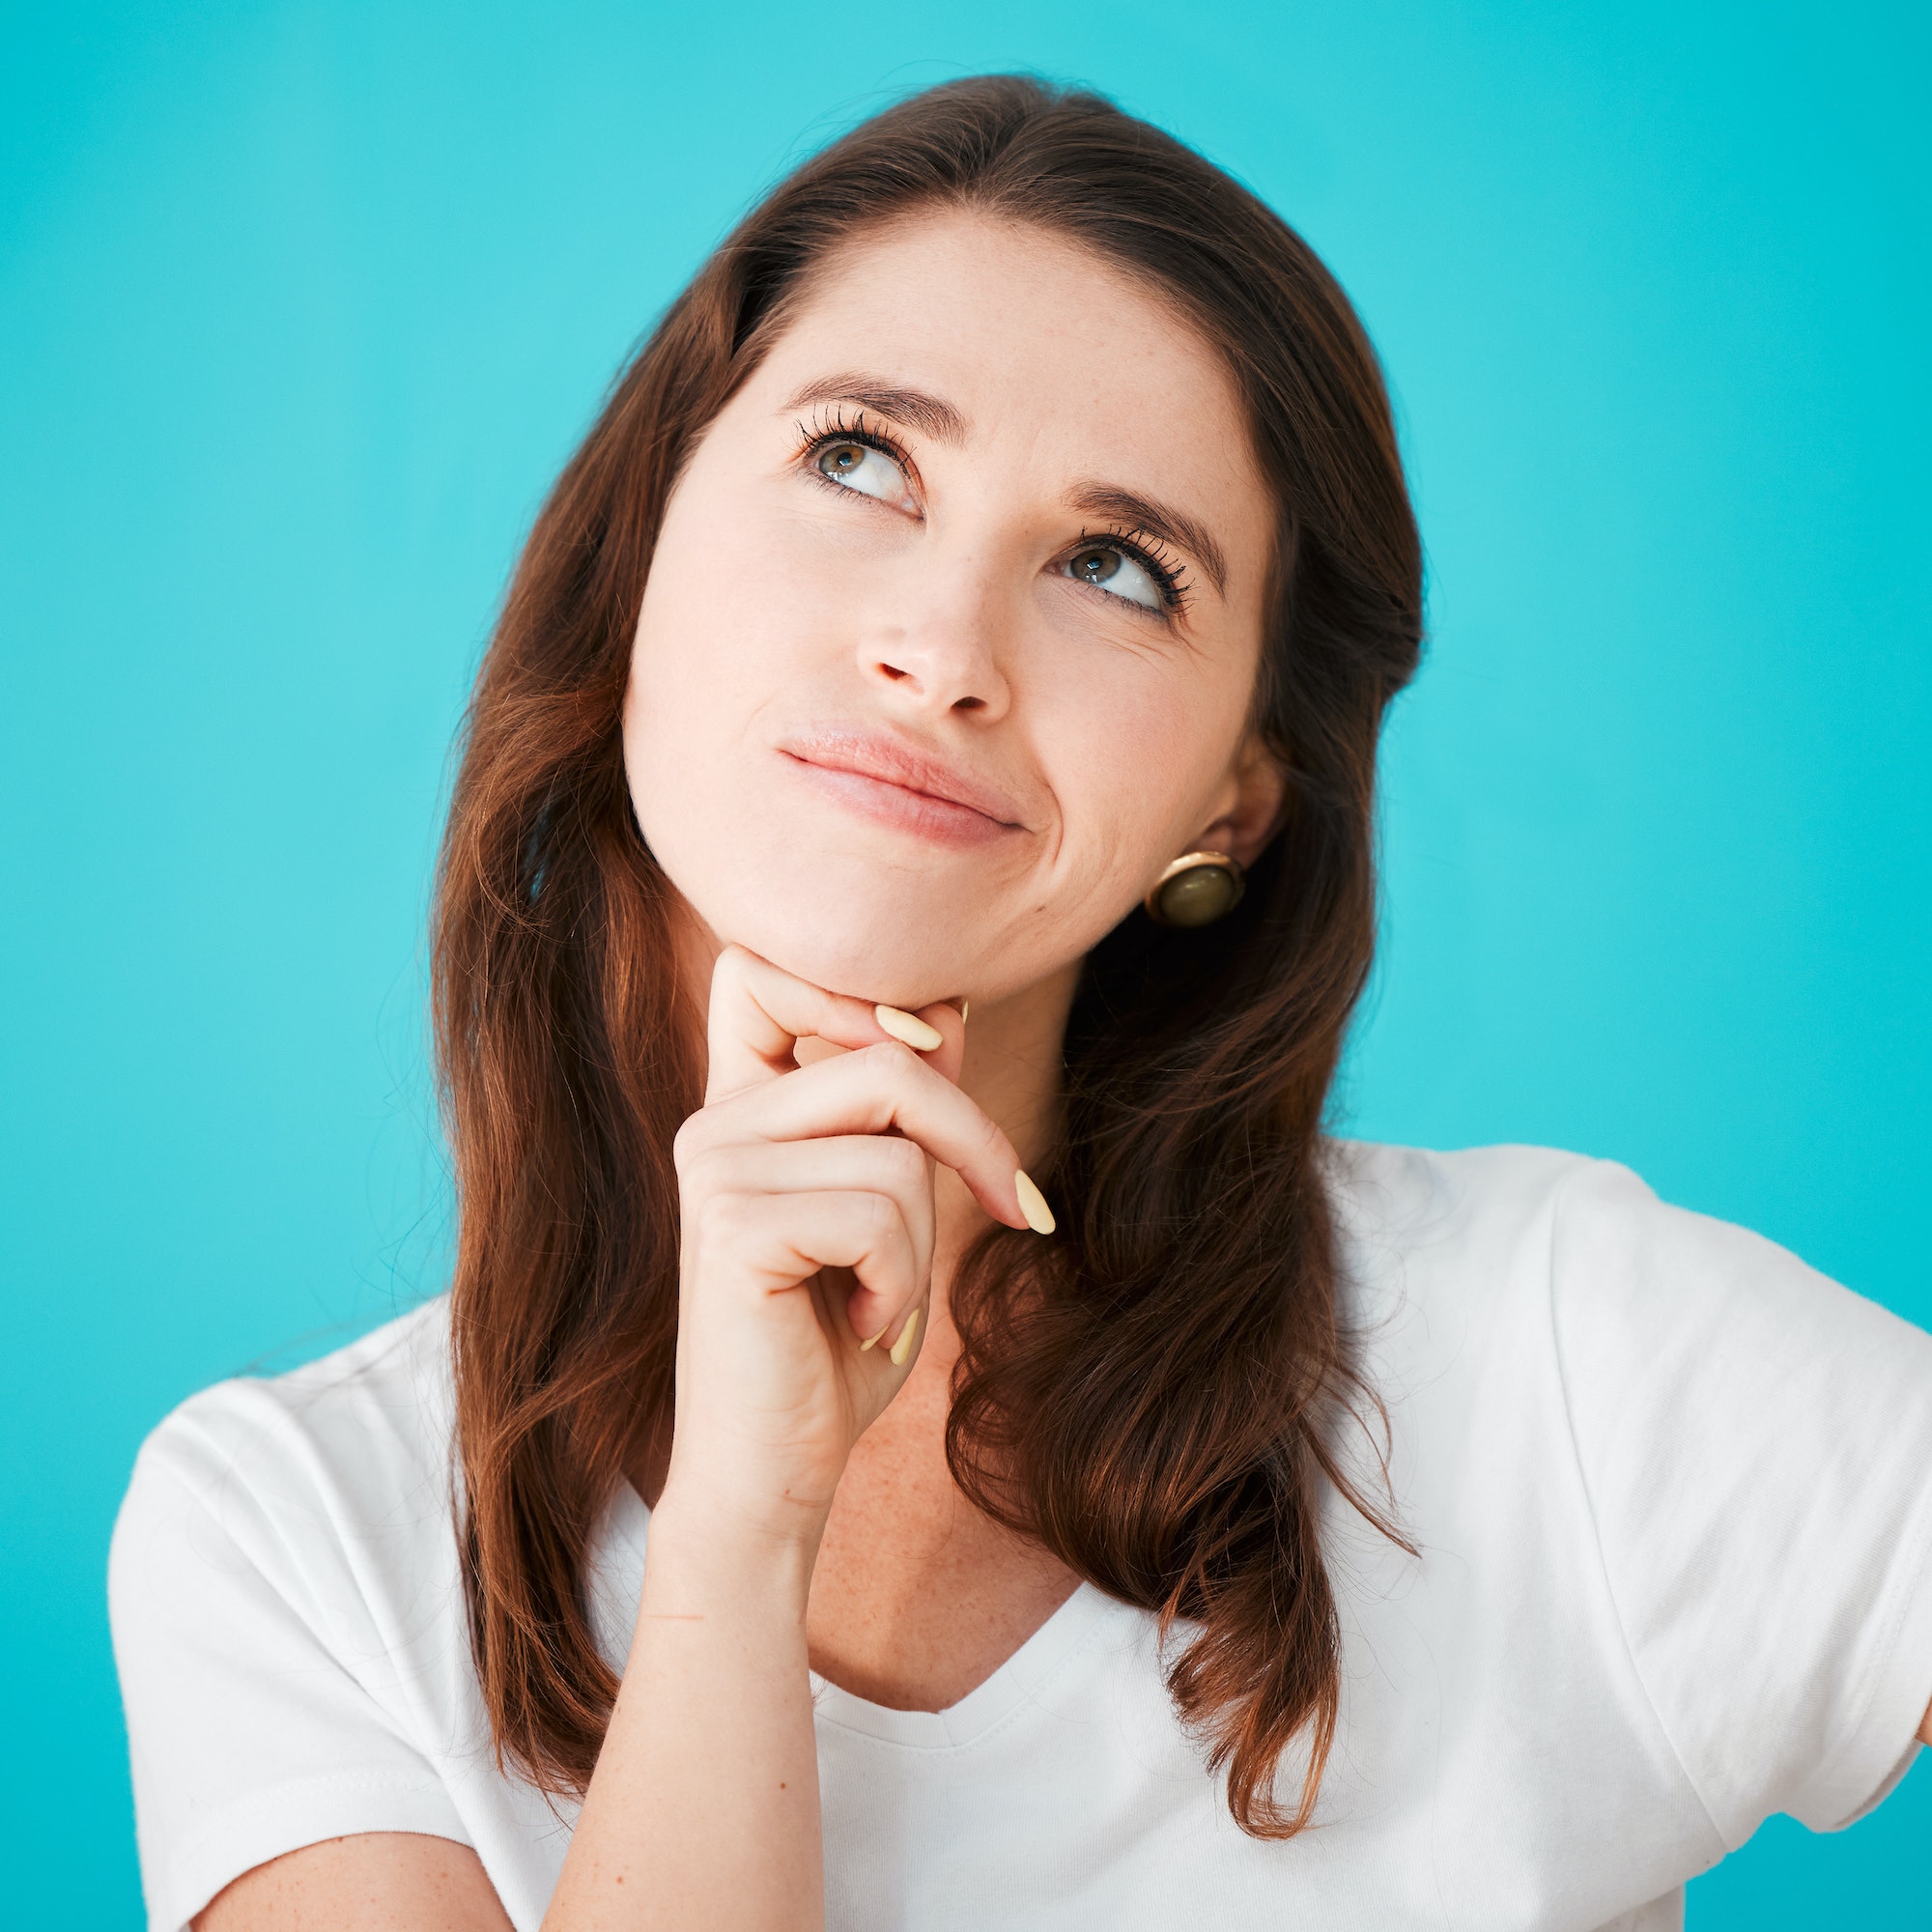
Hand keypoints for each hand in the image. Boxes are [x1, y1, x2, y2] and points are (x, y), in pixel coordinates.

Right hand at [661, 946, 1036, 1547]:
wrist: (776, 1471)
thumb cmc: (836, 1339)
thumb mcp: (886, 1207)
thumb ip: (903, 1111)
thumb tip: (946, 1005)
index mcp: (739, 1109)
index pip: (761, 969)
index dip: (856, 991)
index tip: (930, 1063)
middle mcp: (713, 1125)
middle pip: (884, 1054)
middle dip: (970, 1134)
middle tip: (1005, 1206)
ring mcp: (714, 1169)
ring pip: (894, 1143)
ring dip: (924, 1236)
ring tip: (879, 1295)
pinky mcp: (733, 1226)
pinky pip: (878, 1208)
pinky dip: (900, 1277)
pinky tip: (858, 1323)